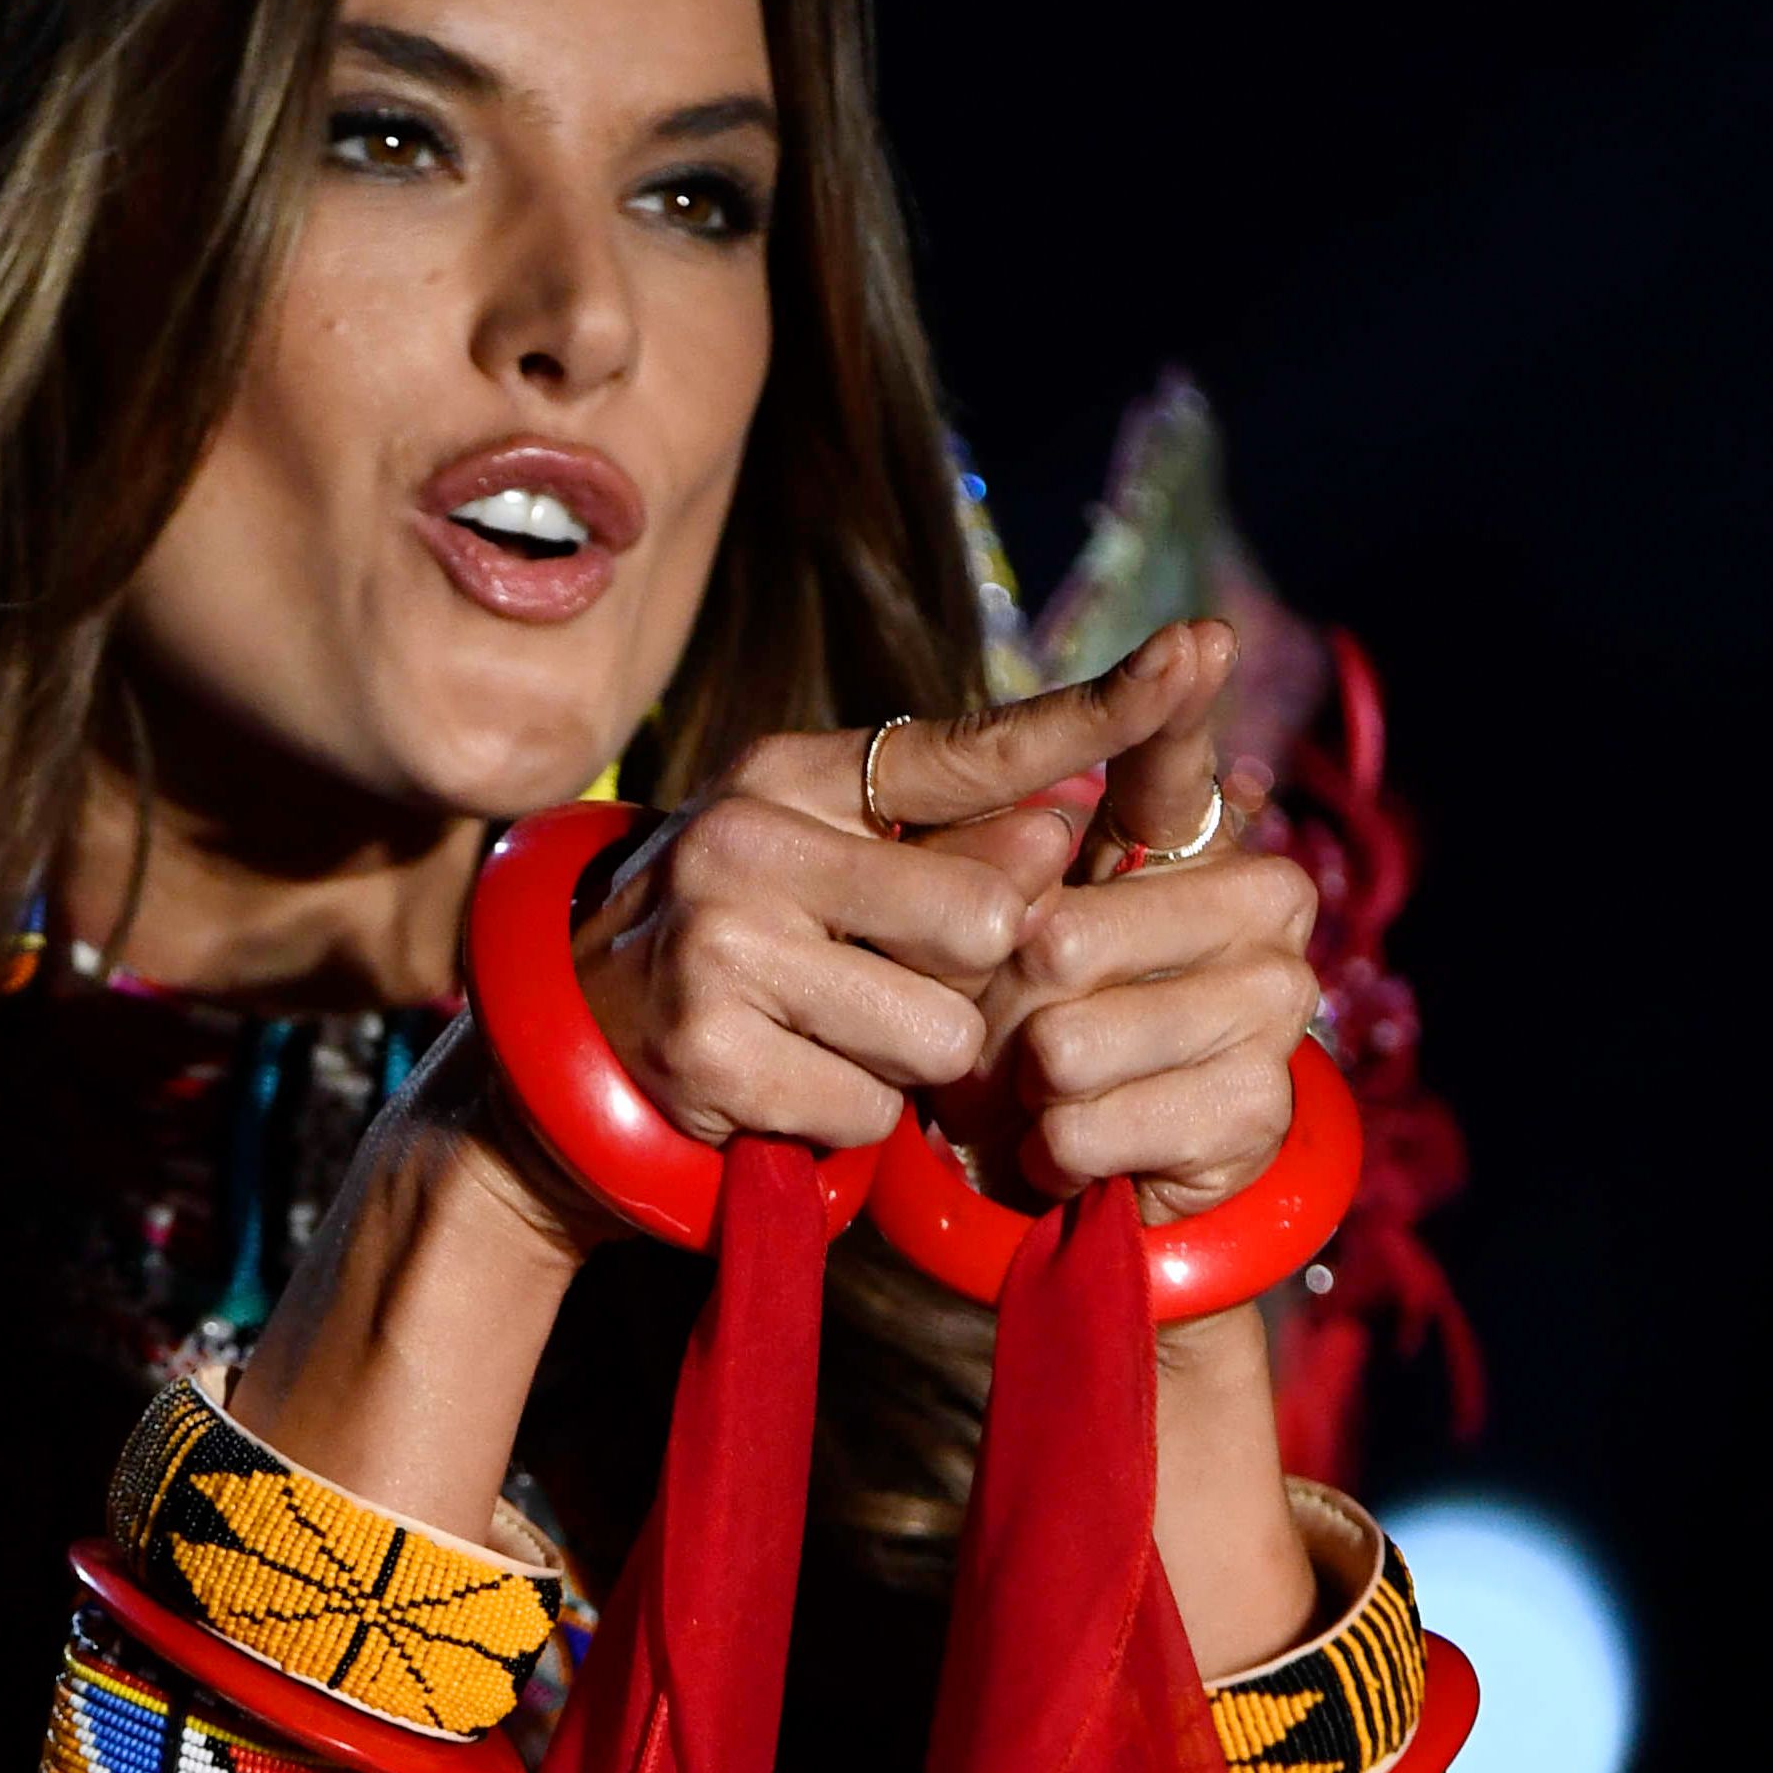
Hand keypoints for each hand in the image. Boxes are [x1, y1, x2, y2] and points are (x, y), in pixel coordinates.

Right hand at [550, 625, 1234, 1170]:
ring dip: (910, 1064)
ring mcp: (722, 945)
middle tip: (886, 986)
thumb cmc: (744, 946)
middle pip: (984, 922)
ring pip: (939, 1033)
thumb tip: (1061, 833)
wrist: (571, 1048)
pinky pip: (871, 1109)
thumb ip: (953, 844)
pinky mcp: (712, 1053)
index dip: (1098, 710)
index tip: (1200, 653)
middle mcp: (750, 837)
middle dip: (967, 983)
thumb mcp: (834, 869)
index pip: (973, 746)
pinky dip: (851, 1119)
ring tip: (830, 1039)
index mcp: (795, 773)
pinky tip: (787, 1086)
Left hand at [969, 620, 1320, 1226]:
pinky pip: (1091, 1125)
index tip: (1195, 640)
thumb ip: (994, 882)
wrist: (1084, 1164)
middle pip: (1070, 938)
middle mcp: (1260, 901)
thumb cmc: (1026, 1025)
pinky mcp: (1259, 1105)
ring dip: (1018, 1085)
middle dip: (997, 1002)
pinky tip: (1070, 1145)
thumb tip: (1044, 869)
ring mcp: (1275, 1002)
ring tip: (1040, 1090)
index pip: (1174, 765)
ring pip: (1073, 1042)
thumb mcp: (989, 940)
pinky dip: (1051, 1151)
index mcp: (1192, 841)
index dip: (1169, 706)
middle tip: (1009, 1028)